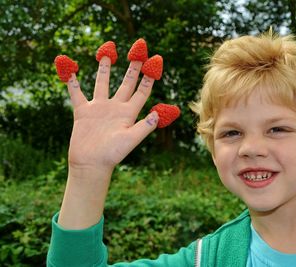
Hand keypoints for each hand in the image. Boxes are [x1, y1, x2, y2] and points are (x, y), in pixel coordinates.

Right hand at [67, 57, 157, 172]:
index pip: (142, 91)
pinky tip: (69, 70)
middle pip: (126, 82)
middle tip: (138, 49)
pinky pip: (76, 93)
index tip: (156, 61)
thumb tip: (159, 113)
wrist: (91, 164)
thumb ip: (144, 126)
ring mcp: (99, 108)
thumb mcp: (130, 140)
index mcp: (129, 113)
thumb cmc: (112, 155)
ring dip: (105, 68)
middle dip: (133, 67)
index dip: (149, 77)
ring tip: (108, 52)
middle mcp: (116, 107)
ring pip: (102, 83)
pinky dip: (72, 82)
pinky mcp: (83, 111)